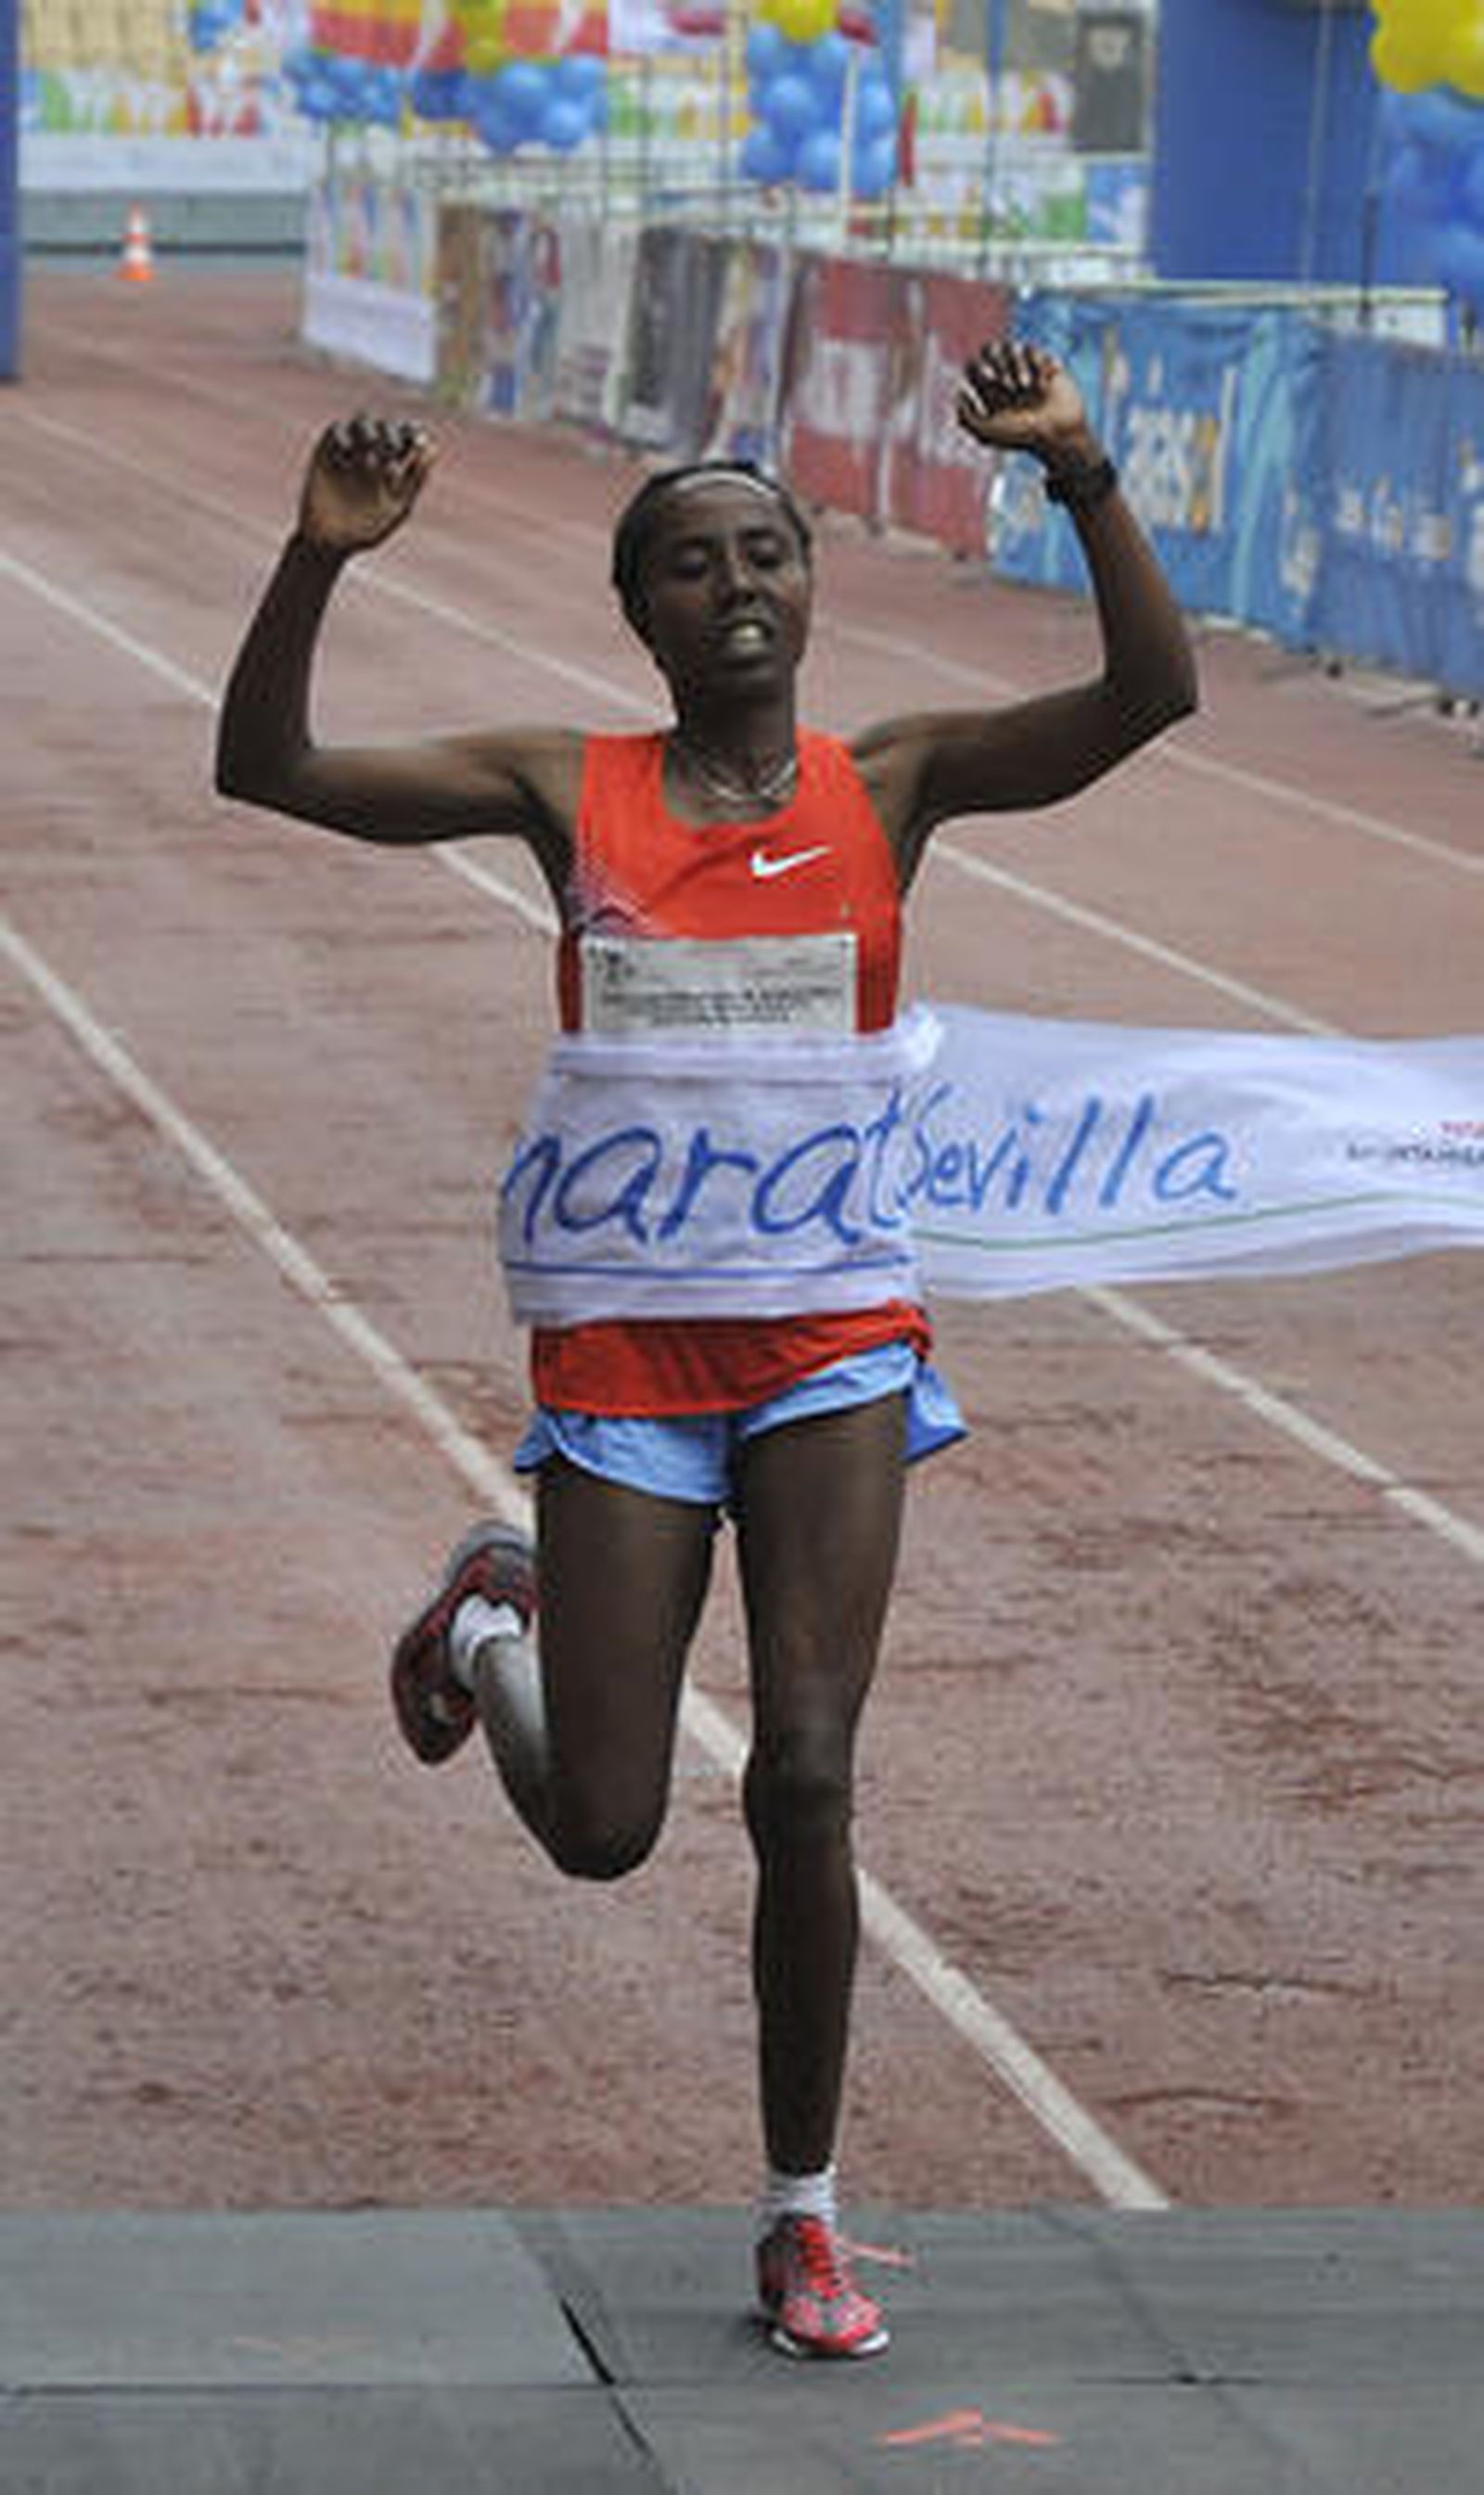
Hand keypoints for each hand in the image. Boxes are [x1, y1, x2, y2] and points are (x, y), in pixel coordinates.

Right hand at [296, 412, 435, 555]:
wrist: (329, 542)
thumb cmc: (367, 530)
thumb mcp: (398, 507)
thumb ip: (415, 479)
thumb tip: (433, 448)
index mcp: (392, 465)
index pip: (405, 436)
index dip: (413, 431)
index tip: (418, 438)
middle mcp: (371, 453)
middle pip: (385, 425)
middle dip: (391, 433)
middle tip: (393, 449)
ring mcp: (349, 451)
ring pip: (361, 421)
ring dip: (370, 430)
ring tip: (371, 453)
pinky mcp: (325, 452)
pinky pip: (336, 430)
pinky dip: (345, 436)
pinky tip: (349, 455)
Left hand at [956, 341, 1096, 467]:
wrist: (1058, 433)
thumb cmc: (1022, 438)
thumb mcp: (986, 434)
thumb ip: (966, 418)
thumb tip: (959, 394)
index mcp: (989, 392)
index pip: (973, 366)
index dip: (978, 367)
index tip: (989, 379)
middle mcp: (1006, 378)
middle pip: (990, 349)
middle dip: (997, 362)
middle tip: (1007, 384)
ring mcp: (1026, 369)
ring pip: (1011, 347)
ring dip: (1017, 366)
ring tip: (1026, 387)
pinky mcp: (1044, 363)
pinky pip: (1031, 350)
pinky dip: (1036, 366)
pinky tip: (1044, 386)